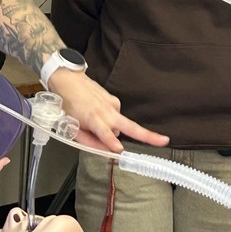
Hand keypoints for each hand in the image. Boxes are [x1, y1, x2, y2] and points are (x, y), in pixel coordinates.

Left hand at [48, 71, 168, 152]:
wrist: (66, 79)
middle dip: (148, 135)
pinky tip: (97, 114)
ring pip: (120, 124)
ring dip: (114, 129)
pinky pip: (115, 116)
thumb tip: (104, 152)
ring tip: (93, 122)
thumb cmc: (66, 103)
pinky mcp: (114, 100)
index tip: (118, 149)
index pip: (105, 133)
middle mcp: (106, 111)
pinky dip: (109, 120)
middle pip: (130, 126)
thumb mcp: (71, 126)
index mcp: (93, 118)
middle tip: (164, 140)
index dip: (111, 142)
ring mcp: (112, 104)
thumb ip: (88, 141)